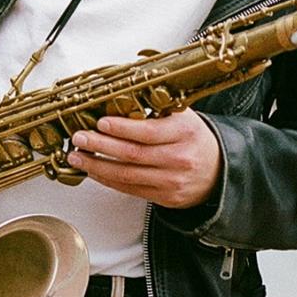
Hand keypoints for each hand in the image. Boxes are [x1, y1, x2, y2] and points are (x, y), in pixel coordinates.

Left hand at [68, 110, 221, 209]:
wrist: (219, 172)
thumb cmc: (195, 140)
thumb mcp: (184, 117)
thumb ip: (156, 109)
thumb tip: (116, 100)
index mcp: (185, 133)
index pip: (148, 132)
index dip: (121, 128)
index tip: (100, 122)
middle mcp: (180, 158)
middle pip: (133, 154)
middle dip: (100, 145)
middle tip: (80, 138)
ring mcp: (173, 181)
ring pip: (127, 175)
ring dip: (97, 165)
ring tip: (78, 157)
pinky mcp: (166, 197)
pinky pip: (131, 189)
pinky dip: (108, 180)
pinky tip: (94, 170)